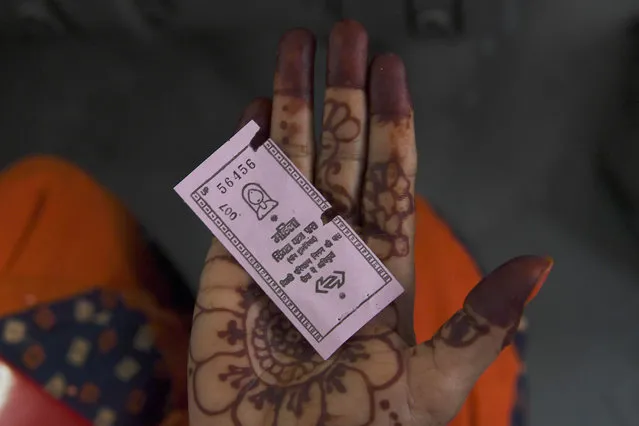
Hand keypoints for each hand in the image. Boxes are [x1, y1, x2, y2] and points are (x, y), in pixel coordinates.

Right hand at [188, 20, 552, 425]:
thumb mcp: (433, 384)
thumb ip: (479, 321)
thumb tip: (541, 266)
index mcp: (381, 269)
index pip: (390, 177)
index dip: (393, 121)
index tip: (391, 67)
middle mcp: (332, 249)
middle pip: (340, 153)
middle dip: (342, 93)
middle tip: (342, 32)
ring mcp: (281, 254)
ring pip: (290, 164)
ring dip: (290, 107)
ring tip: (294, 52)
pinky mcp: (231, 270)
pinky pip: (240, 202)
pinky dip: (245, 157)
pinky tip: (252, 117)